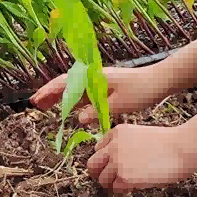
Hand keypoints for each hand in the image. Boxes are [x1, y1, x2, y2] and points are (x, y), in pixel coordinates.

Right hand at [30, 66, 170, 126]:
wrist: (161, 80)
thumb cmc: (142, 90)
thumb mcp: (119, 104)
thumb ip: (97, 111)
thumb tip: (78, 118)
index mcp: (94, 78)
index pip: (66, 83)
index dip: (49, 92)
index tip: (36, 100)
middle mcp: (94, 77)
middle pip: (66, 84)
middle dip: (50, 94)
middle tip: (36, 105)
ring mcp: (99, 82)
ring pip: (74, 89)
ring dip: (60, 97)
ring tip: (46, 107)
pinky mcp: (106, 87)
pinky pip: (84, 94)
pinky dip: (73, 100)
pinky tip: (70, 109)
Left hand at [86, 123, 196, 196]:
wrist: (182, 147)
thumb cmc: (169, 142)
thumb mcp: (140, 135)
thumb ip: (125, 146)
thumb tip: (117, 165)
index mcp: (117, 132)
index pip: (98, 149)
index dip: (105, 160)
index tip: (113, 167)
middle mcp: (113, 146)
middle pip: (92, 164)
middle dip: (99, 174)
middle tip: (109, 181)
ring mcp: (117, 162)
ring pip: (102, 180)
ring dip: (110, 186)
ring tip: (123, 187)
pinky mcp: (125, 178)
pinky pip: (115, 190)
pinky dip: (121, 193)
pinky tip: (131, 190)